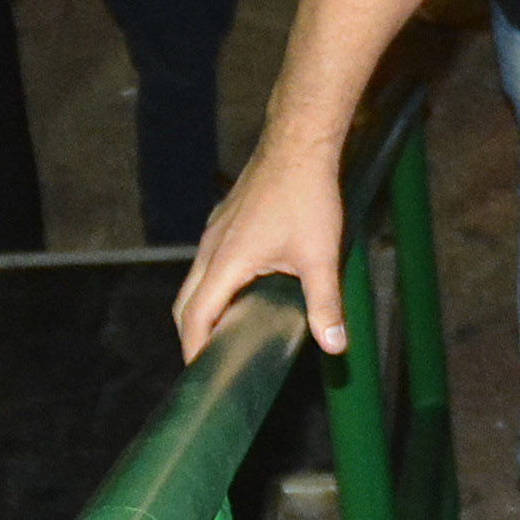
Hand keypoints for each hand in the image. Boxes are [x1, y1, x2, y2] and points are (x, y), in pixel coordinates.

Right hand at [174, 139, 347, 354]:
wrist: (298, 144)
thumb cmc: (306, 196)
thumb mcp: (319, 257)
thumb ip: (325, 304)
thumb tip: (334, 344)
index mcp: (227, 262)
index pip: (196, 317)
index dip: (194, 349)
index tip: (201, 374)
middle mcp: (211, 248)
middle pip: (185, 303)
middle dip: (192, 335)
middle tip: (210, 362)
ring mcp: (214, 232)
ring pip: (194, 281)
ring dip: (201, 309)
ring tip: (224, 334)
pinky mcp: (224, 221)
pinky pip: (207, 262)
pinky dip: (211, 286)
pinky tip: (239, 292)